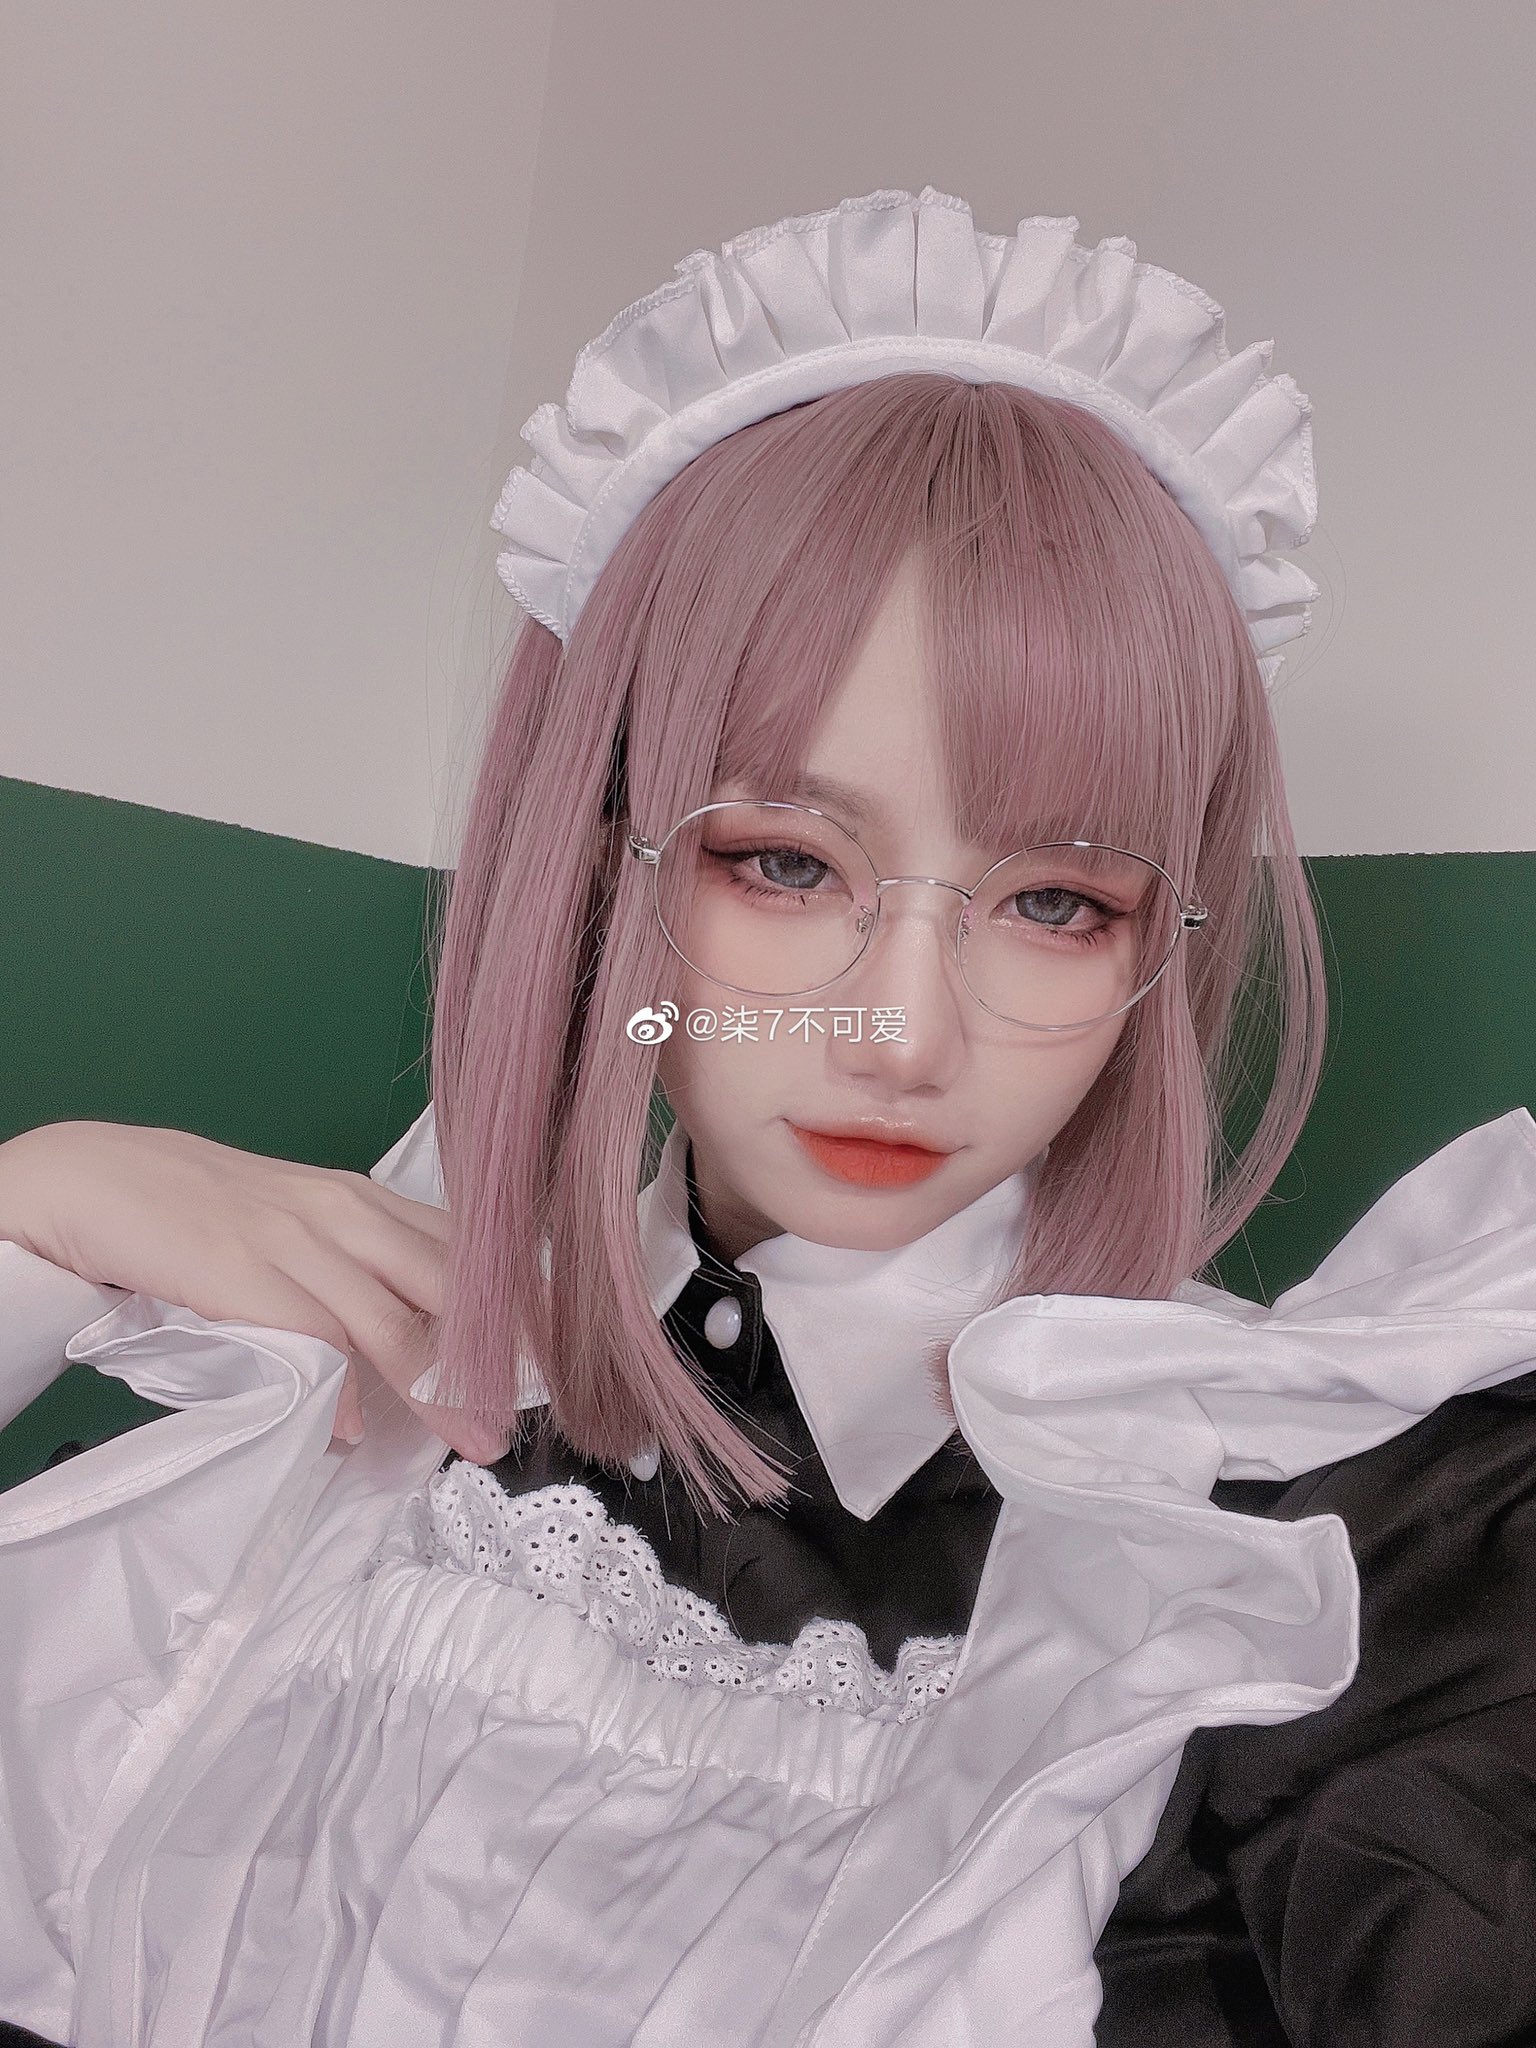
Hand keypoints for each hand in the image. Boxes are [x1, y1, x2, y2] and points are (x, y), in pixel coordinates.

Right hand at [0, 1119, 505, 1461]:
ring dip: (439, 1389)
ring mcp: (295, 1242)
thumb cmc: (209, 1210)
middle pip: (450, 1285)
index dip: (520, 1305)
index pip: (470, 1249)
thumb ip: (360, 1277)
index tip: (564, 1356)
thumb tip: (416, 1353)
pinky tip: (364, 1431)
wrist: (103, 1177)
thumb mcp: (303, 1226)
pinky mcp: (242, 1273)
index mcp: (367, 1200)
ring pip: (392, 1319)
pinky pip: (310, 1338)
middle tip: (537, 1413)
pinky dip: (343, 1390)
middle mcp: (345, 1213)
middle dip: (500, 1355)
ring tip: (473, 1439)